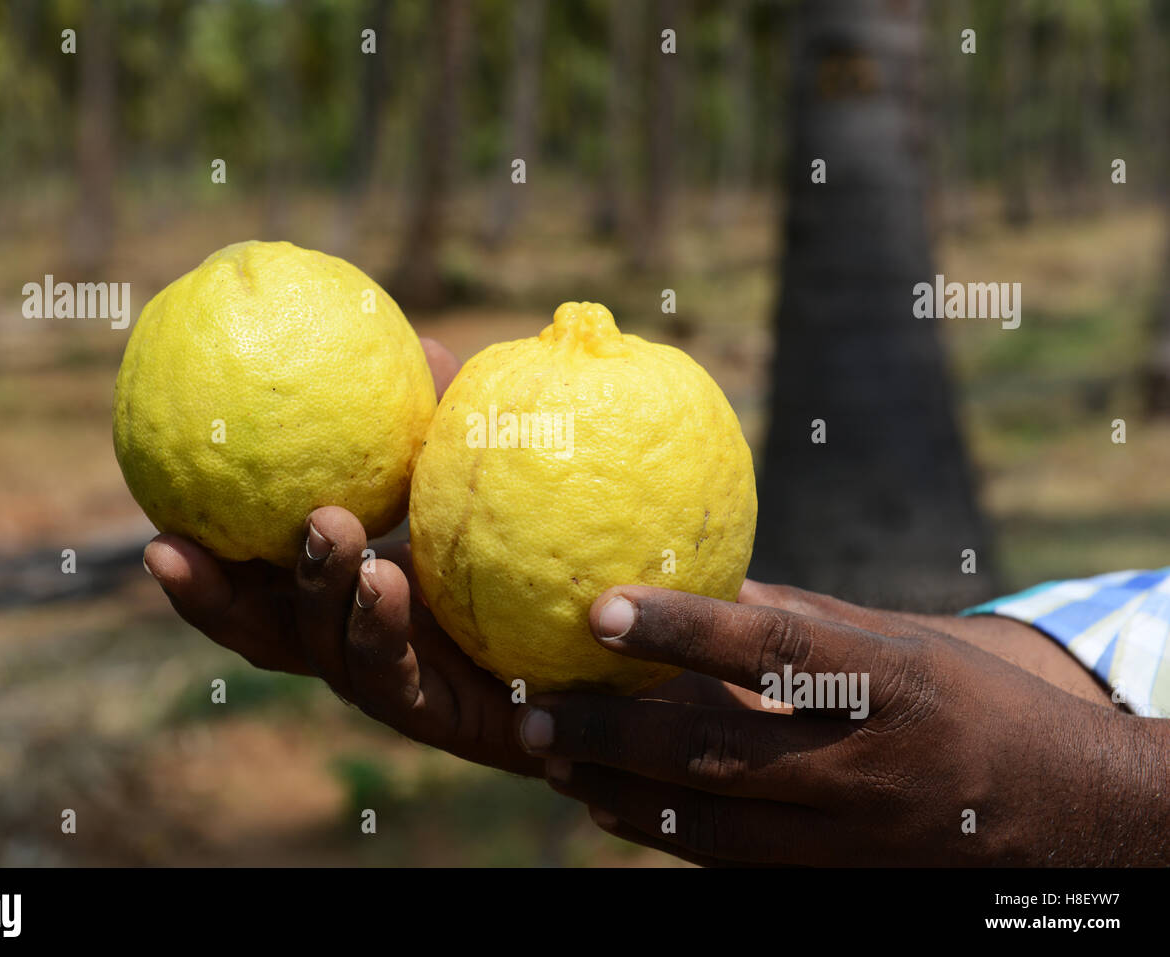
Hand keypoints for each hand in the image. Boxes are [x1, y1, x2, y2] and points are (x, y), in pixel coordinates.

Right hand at [142, 337, 545, 775]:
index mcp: (335, 597)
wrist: (584, 656)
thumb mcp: (474, 486)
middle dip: (215, 592)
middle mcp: (346, 640)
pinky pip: (394, 671)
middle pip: (256, 630)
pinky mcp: (431, 710)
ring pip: (321, 646)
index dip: (200, 569)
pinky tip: (386, 578)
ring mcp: (385, 679)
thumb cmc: (516, 561)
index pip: (250, 587)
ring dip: (312, 586)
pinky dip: (378, 624)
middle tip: (178, 541)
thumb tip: (425, 344)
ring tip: (325, 528)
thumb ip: (444, 429)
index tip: (155, 530)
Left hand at [516, 586, 1169, 865]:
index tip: (598, 608)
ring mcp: (851, 837)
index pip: (776, 652)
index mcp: (890, 684)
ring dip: (619, 793)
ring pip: (710, 826)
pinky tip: (606, 806)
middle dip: (614, 735)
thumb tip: (696, 580)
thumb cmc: (965, 703)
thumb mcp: (898, 645)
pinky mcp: (835, 880)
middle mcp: (868, 766)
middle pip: (720, 754)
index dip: (684, 630)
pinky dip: (660, 835)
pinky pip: (730, 863)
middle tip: (534, 709)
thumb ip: (798, 621)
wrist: (1061, 815)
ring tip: (551, 757)